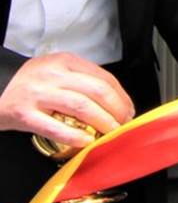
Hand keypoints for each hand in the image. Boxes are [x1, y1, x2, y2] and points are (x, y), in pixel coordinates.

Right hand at [0, 53, 134, 145]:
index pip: (104, 78)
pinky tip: (85, 141)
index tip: (128, 109)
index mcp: (65, 62)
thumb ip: (81, 80)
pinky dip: (75, 136)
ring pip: (81, 107)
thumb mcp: (56, 71)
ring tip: (110, 132)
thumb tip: (114, 101)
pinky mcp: (24, 114)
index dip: (121, 96)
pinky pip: (55, 127)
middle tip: (122, 123)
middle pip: (97, 91)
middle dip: (117, 110)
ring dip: (102, 122)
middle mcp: (53, 75)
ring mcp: (38, 94)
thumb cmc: (28, 83)